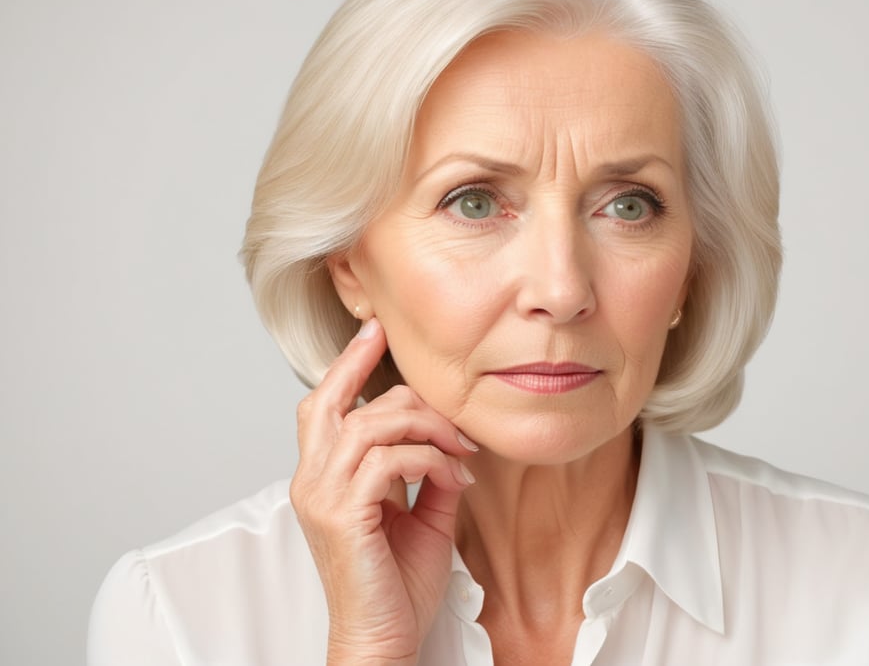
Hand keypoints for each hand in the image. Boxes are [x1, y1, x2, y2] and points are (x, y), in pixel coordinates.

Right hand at [289, 318, 477, 664]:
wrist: (384, 640)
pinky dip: (429, 458)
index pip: (324, 405)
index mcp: (322, 478)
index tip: (375, 331)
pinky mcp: (341, 514)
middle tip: (447, 402)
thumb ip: (429, 472)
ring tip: (460, 447)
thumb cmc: (397, 586)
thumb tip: (450, 439)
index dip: (347, 363)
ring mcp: (320, 496)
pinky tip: (454, 475)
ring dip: (425, 426)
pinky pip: (388, 460)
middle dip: (392, 386)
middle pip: (335, 401)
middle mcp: (311, 481)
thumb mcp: (422, 515)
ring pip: (369, 424)